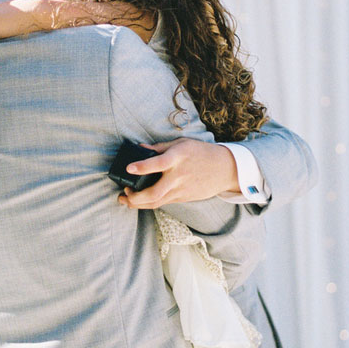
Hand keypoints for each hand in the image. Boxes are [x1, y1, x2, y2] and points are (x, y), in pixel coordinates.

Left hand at [117, 138, 238, 208]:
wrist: (224, 169)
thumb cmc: (201, 153)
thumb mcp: (181, 144)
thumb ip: (159, 148)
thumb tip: (139, 148)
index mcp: (178, 158)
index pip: (158, 164)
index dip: (142, 167)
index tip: (129, 168)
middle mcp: (178, 176)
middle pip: (154, 193)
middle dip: (135, 197)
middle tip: (123, 193)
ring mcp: (181, 190)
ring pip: (156, 202)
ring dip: (138, 204)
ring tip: (125, 200)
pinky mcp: (183, 198)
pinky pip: (162, 203)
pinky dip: (149, 203)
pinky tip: (139, 200)